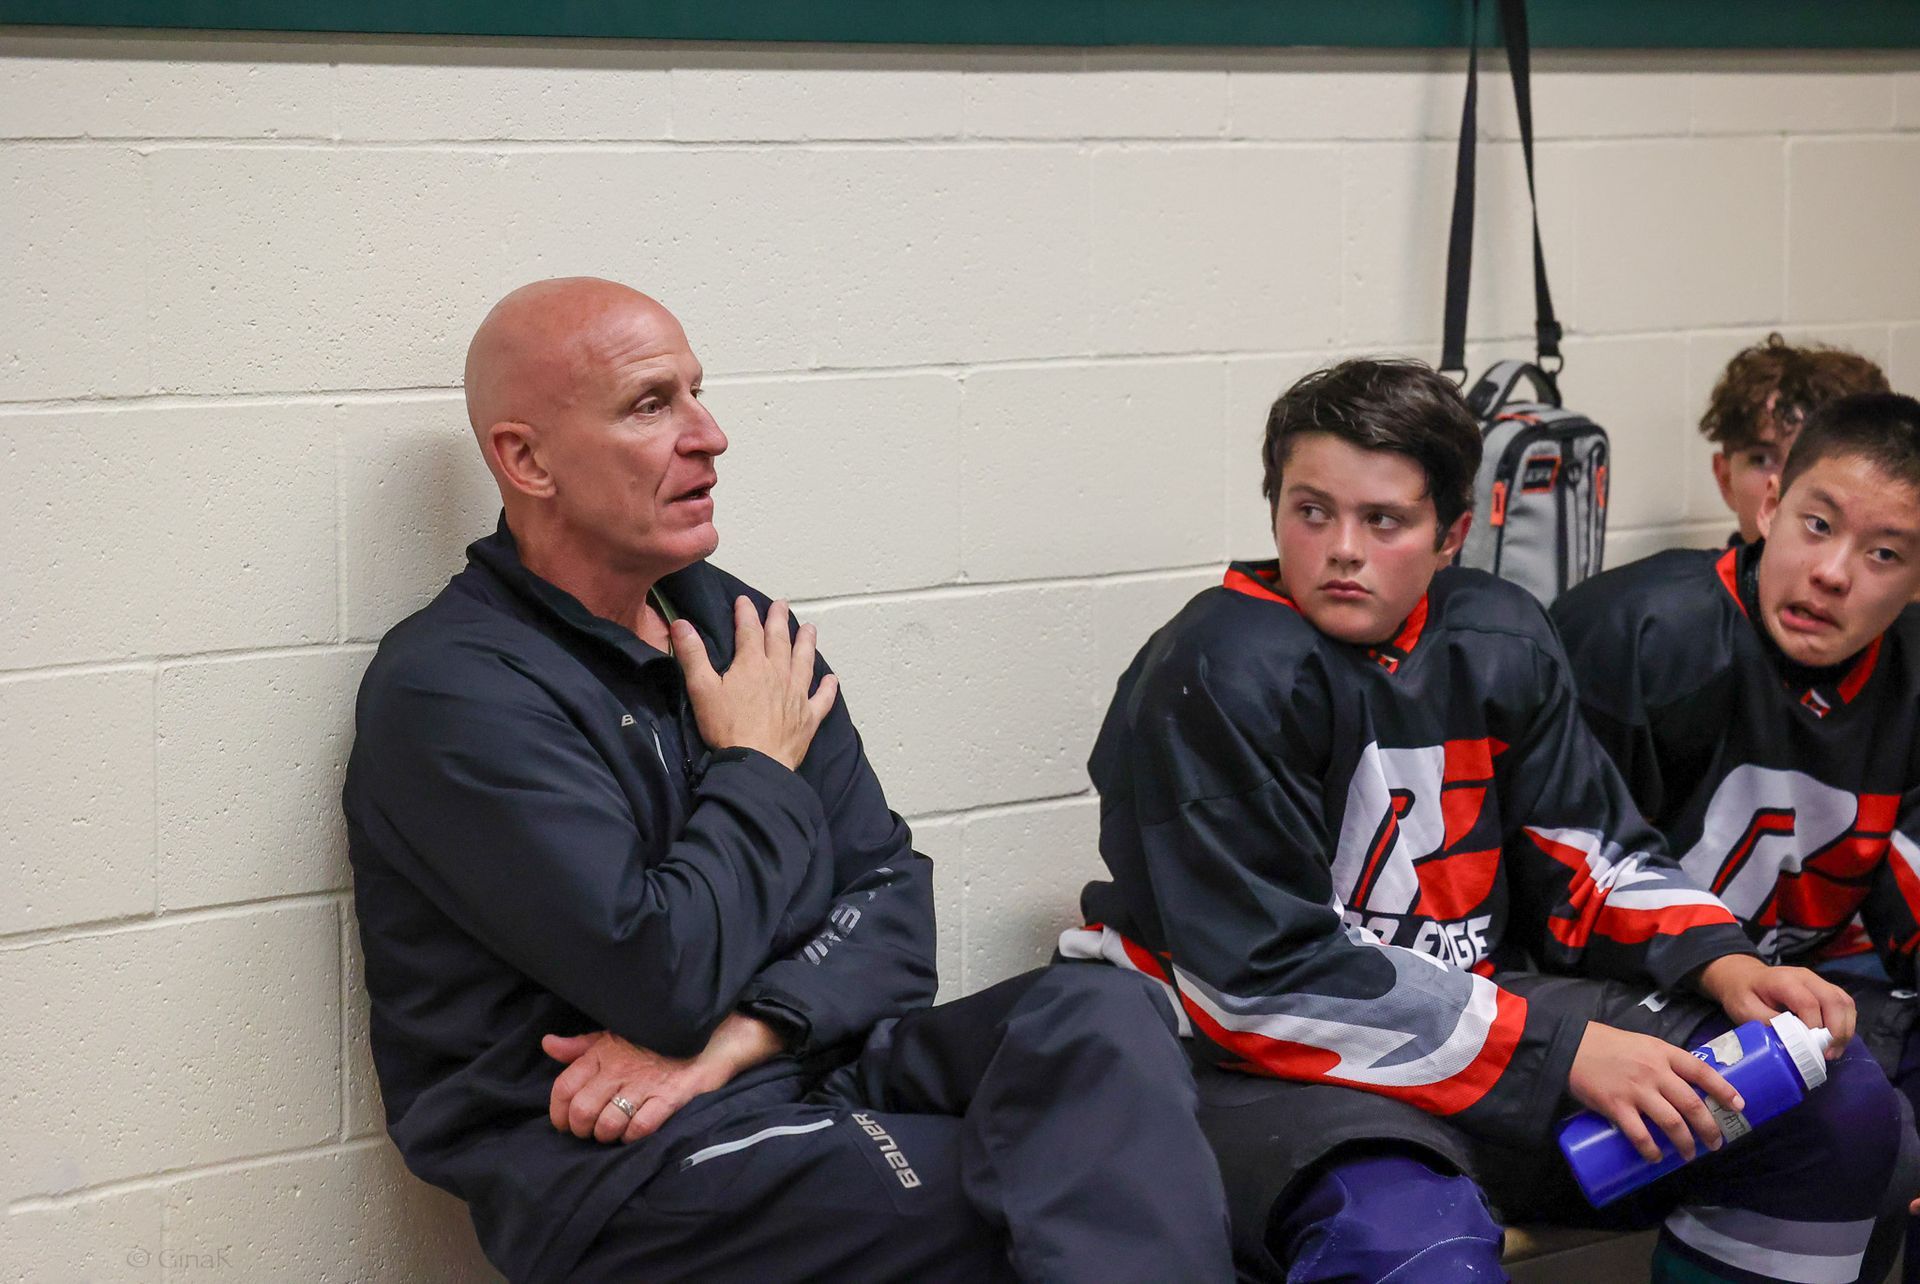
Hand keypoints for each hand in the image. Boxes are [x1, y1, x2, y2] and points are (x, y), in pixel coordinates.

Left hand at [542, 1014, 785, 1144]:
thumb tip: (548, 1044)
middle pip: (582, 1111)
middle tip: (590, 1132)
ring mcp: (645, 1084)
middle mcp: (619, 1069)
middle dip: (581, 1130)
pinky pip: (641, 1127)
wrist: (705, 1036)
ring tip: (613, 1132)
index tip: (564, 1122)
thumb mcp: (613, 1035)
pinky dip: (632, 1136)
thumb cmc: (653, 1039)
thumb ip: (580, 1046)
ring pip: (608, 1124)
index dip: (558, 1112)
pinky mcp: (669, 1097)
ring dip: (607, 1135)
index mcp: (602, 1053)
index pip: (564, 1087)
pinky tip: (635, 1132)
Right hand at [672, 598, 838, 770]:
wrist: (756, 763)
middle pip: (780, 640)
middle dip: (779, 620)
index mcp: (752, 665)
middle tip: (782, 604)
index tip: (744, 600)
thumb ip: (692, 655)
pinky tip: (832, 679)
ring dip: (807, 643)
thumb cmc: (726, 727)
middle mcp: (779, 673)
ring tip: (810, 628)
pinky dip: (827, 688)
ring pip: (804, 662)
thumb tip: (680, 623)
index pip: (749, 630)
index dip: (746, 613)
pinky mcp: (808, 717)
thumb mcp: (702, 689)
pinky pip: (822, 699)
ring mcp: (797, 694)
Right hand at [1567, 1021, 1744, 1162]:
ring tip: (1689, 1154)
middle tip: (1715, 1143)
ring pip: (1671, 1123)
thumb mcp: (1642, 1044)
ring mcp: (1635, 1090)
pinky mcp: (1616, 1105)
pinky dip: (1651, 1150)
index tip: (1739, 1106)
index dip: (1723, 1090)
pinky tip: (1656, 1158)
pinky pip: (1639, 1134)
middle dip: (1708, 1128)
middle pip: (1692, 1104)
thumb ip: (1662, 1062)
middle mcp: (1654, 1072)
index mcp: (1663, 1053)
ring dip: (1685, 1143)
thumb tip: (1683, 1088)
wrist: (1569, 1044)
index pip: (1702, 1072)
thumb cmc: (1606, 1044)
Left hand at [1694, 954, 1854, 1054]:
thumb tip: (1791, 1041)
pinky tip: (1835, 1041)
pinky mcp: (1825, 989)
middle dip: (1837, 1031)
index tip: (1811, 1047)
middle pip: (1834, 1000)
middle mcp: (1805, 977)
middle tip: (1828, 1054)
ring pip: (1844, 1002)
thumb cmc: (1743, 993)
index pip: (1808, 1002)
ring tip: (1833, 1052)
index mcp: (1783, 980)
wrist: (1743, 977)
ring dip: (1845, 1029)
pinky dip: (1846, 1024)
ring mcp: (1818, 981)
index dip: (1813, 1026)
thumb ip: (1767, 1022)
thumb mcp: (1744, 1009)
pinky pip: (1845, 1005)